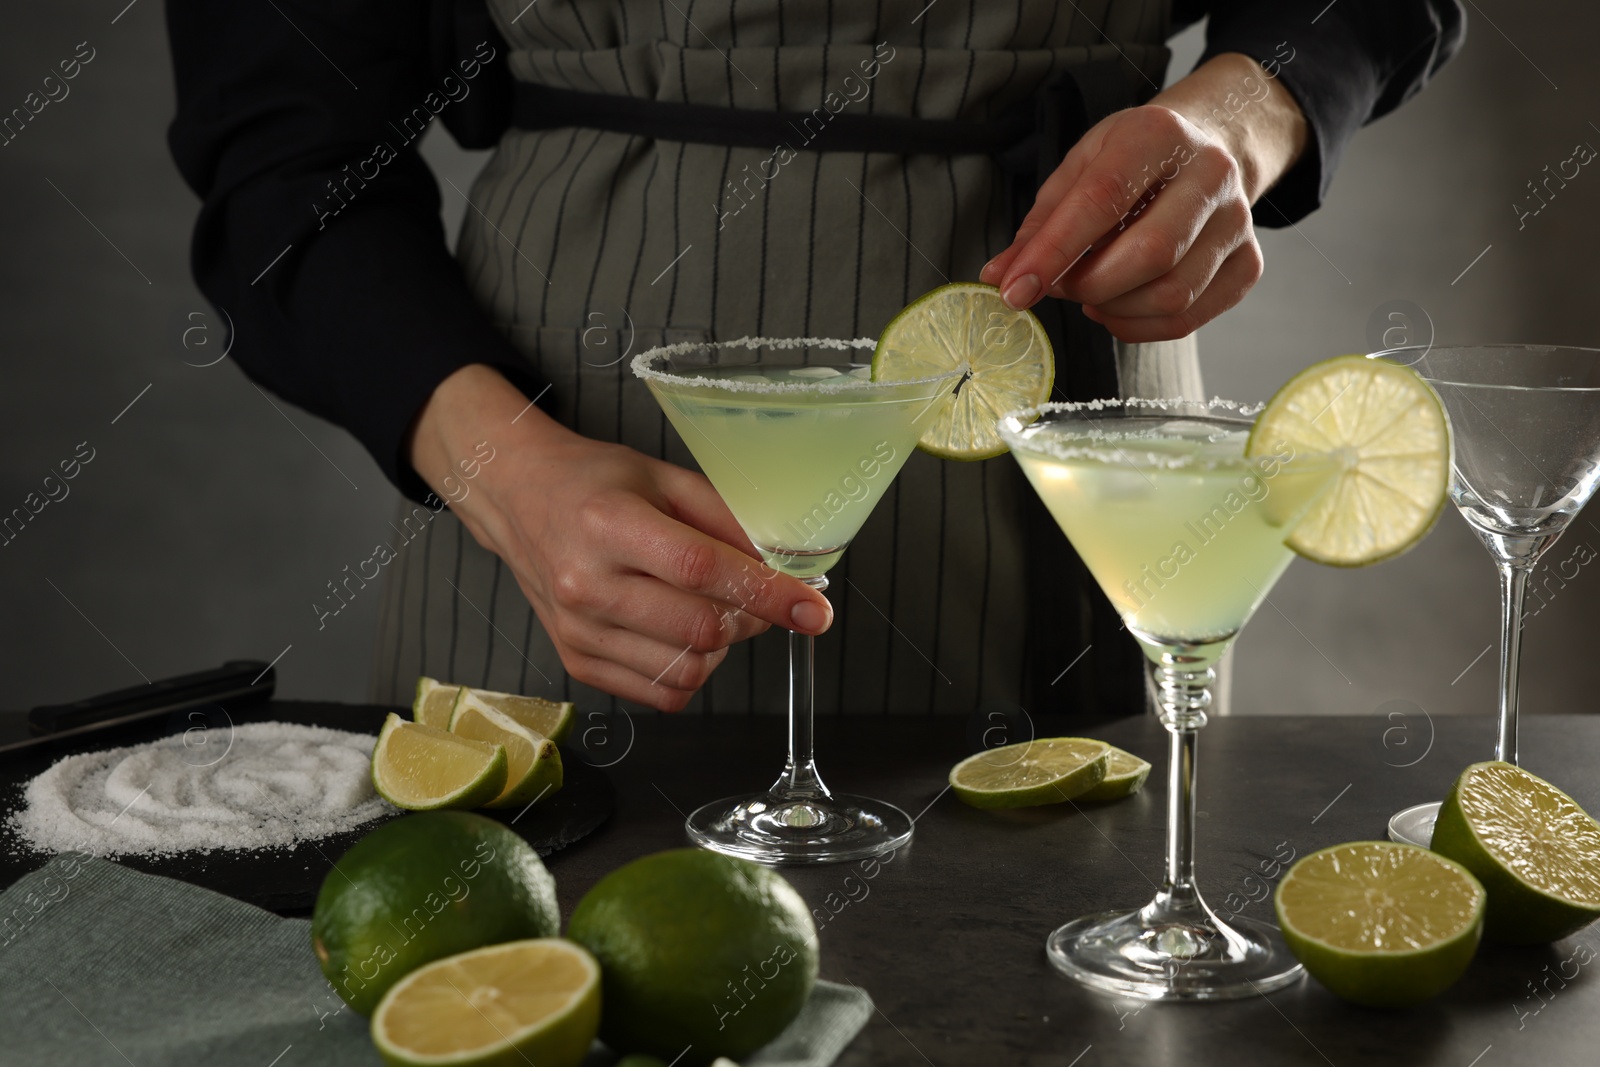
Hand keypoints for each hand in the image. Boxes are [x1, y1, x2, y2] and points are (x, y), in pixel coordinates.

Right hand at [408, 364, 832, 710]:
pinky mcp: (576, 662)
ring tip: (711, 609)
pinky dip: (691, 670)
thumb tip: (785, 564)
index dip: (767, 593)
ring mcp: (578, 631)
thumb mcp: (664, 478)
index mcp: (609, 524)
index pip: (702, 571)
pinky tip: (682, 634)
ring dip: (721, 647)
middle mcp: (587, 584)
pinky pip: (660, 694)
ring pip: (686, 670)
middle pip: (699, 629)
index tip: (813, 609)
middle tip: (756, 596)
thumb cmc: (593, 483)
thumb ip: (727, 520)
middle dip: (751, 619)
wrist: (518, 499)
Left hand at [982, 53, 1307, 342]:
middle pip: (1150, 254)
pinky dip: (1140, 327)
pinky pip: (1189, 318)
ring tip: (1091, 293)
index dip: (1053, 253)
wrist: (1209, 147)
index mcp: (1158, 134)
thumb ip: (1039, 225)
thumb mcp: (1080, 170)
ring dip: (1115, 309)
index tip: (1014, 290)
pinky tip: (1120, 306)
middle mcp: (1210, 174)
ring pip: (1172, 294)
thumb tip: (998, 277)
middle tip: (1061, 286)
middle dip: (1090, 285)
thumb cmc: (1133, 160)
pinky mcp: (1248, 263)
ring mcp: (1237, 221)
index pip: (1102, 200)